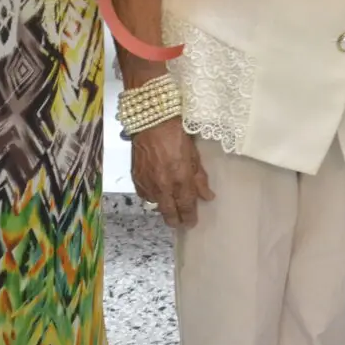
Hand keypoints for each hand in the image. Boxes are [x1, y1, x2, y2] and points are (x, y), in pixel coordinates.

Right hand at [130, 114, 213, 228]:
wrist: (151, 121)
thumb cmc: (176, 134)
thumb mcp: (194, 155)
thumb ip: (200, 178)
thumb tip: (208, 196)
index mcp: (180, 179)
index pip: (186, 206)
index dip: (189, 217)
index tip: (192, 223)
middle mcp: (163, 185)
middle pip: (168, 212)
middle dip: (175, 220)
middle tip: (180, 223)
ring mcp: (147, 183)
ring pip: (155, 205)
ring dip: (163, 208)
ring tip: (169, 208)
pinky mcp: (136, 178)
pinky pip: (144, 195)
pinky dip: (151, 197)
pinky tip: (156, 193)